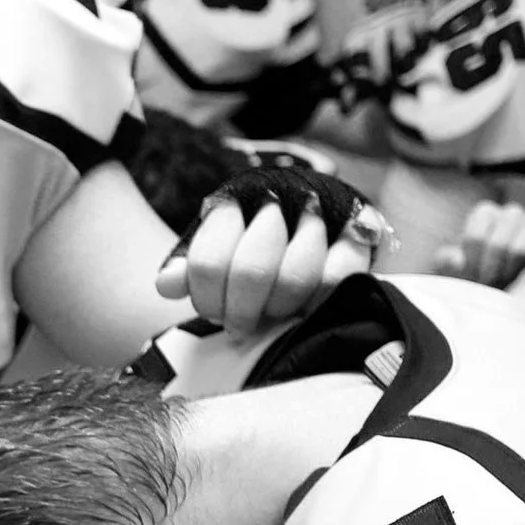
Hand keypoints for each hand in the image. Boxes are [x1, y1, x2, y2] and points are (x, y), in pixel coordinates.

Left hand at [157, 166, 389, 332]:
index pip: (208, 263)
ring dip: (277, 308)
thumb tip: (167, 285)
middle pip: (251, 272)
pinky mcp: (357, 234)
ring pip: (295, 276)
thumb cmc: (245, 251)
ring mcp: (318, 213)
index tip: (213, 314)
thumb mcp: (212, 255)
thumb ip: (187, 268)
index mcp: (232, 202)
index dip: (207, 301)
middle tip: (239, 326)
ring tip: (271, 315)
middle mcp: (276, 198)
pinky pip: (336, 277)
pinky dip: (315, 301)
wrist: (304, 224)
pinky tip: (302, 308)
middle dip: (241, 311)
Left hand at [433, 199, 524, 287]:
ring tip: (507, 282)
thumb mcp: (454, 270)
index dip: (473, 262)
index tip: (473, 276)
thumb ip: (446, 262)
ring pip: (522, 248)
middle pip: (498, 244)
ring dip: (511, 273)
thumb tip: (456, 259)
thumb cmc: (477, 277)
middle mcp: (511, 213)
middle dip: (491, 271)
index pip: (475, 236)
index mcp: (484, 214)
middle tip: (491, 283)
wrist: (509, 284)